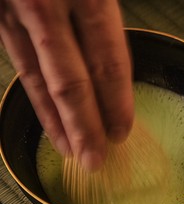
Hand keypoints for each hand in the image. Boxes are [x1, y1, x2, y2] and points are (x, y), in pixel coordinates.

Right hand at [0, 0, 132, 170]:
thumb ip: (103, 5)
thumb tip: (118, 48)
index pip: (105, 58)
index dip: (115, 99)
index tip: (123, 131)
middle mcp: (43, 5)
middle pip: (69, 81)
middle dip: (84, 126)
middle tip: (96, 161)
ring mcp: (13, 13)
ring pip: (38, 79)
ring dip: (56, 121)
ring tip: (71, 151)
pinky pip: (21, 64)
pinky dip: (35, 96)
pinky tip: (46, 116)